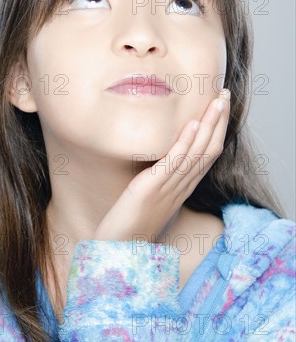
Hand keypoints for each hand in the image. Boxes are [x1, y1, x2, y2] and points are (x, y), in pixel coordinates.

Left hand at [93, 89, 230, 241]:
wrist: (117, 246)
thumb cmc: (132, 220)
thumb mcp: (153, 193)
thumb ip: (162, 176)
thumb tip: (163, 155)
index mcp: (183, 186)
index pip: (208, 154)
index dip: (217, 129)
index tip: (220, 107)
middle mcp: (181, 186)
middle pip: (208, 149)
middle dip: (218, 121)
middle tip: (225, 95)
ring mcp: (168, 187)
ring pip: (196, 153)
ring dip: (209, 125)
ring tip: (216, 102)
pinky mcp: (152, 187)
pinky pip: (173, 163)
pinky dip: (185, 143)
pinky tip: (193, 125)